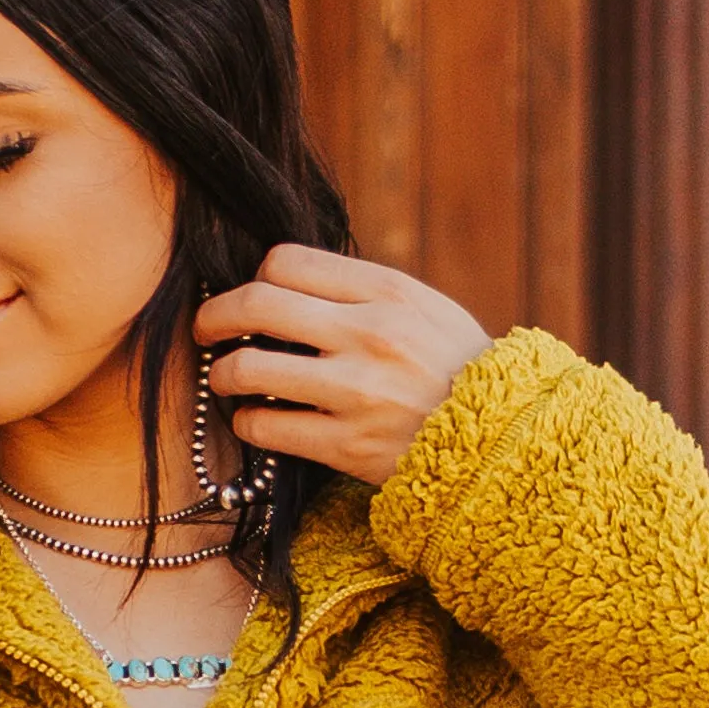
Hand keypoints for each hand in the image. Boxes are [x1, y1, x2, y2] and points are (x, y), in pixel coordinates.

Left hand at [195, 247, 492, 491]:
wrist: (503, 443)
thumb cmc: (456, 371)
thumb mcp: (425, 310)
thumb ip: (364, 292)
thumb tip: (287, 281)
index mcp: (387, 292)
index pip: (286, 262)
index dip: (257, 278)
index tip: (254, 299)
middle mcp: (369, 334)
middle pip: (255, 304)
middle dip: (215, 317)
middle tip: (206, 331)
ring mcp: (356, 391)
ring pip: (249, 368)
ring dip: (225, 374)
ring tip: (227, 380)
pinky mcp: (346, 445)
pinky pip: (266, 427)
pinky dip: (248, 423)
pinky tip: (256, 421)